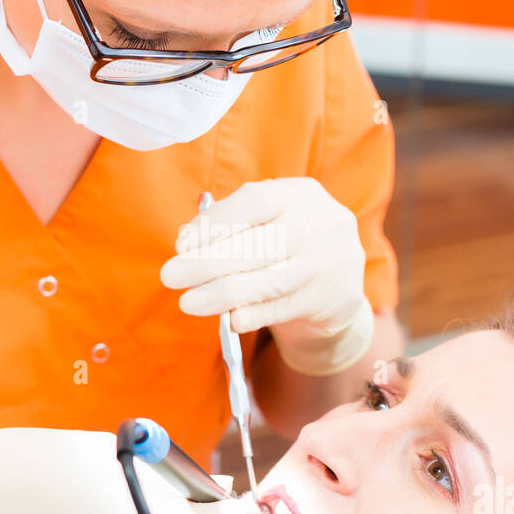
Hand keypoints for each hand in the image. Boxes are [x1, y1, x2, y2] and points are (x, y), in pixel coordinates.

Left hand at [160, 177, 374, 374]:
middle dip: (209, 262)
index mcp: (300, 193)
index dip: (215, 223)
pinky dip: (254, 313)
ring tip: (190, 302)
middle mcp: (321, 223)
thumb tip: (188, 247)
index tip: (182, 245)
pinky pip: (286, 307)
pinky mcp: (338, 297)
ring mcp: (332, 261)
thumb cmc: (287, 244)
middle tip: (172, 276)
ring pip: (271, 280)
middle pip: (261, 244)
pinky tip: (230, 319)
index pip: (255, 201)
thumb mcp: (271, 221)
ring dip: (223, 293)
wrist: (340, 280)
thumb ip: (235, 228)